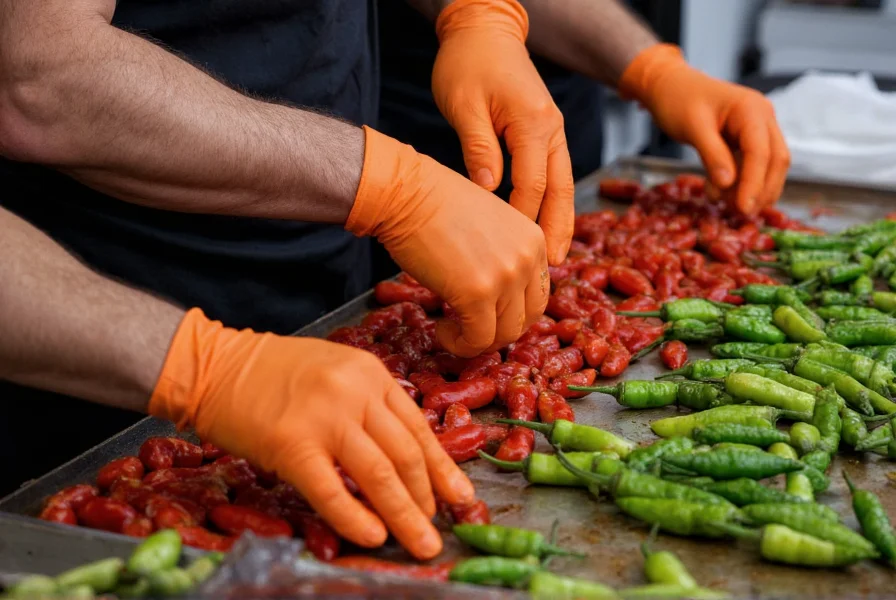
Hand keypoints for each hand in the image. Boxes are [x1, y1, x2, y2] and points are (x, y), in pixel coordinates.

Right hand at [149, 309, 474, 559]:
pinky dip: (356, 518)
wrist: (218, 365)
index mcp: (372, 374)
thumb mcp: (338, 373)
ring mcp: (325, 418)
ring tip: (420, 543)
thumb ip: (371, 406)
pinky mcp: (292, 445)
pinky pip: (332, 491)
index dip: (442, 469)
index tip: (460, 497)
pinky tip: (373, 536)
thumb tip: (404, 460)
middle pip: (405, 455)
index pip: (419, 429)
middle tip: (437, 531)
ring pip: (380, 475)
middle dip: (428, 499)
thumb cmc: (277, 373)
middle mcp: (356, 393)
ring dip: (404, 515)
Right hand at [347, 126, 549, 356]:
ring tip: (452, 329)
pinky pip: (477, 339)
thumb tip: (501, 298)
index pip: (538, 295)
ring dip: (477, 341)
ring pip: (504, 335)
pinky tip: (442, 329)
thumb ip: (506, 256)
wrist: (406, 193)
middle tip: (471, 329)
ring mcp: (505, 277)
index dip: (512, 313)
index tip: (487, 315)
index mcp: (535, 240)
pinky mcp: (477, 293)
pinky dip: (460, 344)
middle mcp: (527, 258)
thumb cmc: (436, 206)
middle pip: (527, 319)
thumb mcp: (491, 226)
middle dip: (499, 332)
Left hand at [430, 0, 573, 264]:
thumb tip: (488, 190)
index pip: (532, 184)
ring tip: (557, 256)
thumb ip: (478, 147)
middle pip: (560, 190)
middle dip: (556, 230)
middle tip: (552, 266)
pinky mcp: (546, 132)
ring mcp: (554, 130)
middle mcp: (552, 128)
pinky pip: (555, 174)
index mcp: (533, 122)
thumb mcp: (464, 105)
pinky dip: (554, 202)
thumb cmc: (467, 64)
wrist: (483, 32)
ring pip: (564, 184)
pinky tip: (546, 225)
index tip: (510, 250)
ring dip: (561, 220)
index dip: (521, 219)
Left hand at [619, 44, 789, 215]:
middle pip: (775, 160)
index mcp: (752, 109)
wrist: (669, 85)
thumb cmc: (678, 100)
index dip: (754, 183)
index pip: (761, 152)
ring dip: (752, 189)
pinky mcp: (747, 139)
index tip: (743, 209)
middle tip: (741, 215)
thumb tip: (728, 185)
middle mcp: (762, 117)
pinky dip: (741, 182)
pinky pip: (752, 165)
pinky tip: (721, 195)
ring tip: (727, 206)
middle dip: (760, 190)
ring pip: (768, 165)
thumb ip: (712, 155)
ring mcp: (758, 128)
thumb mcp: (692, 127)